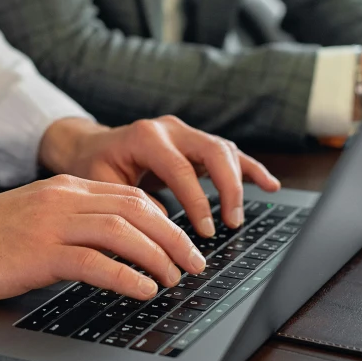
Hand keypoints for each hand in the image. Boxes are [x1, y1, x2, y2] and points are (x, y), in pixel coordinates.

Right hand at [0, 176, 205, 301]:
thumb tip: (111, 245)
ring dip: (159, 256)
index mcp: (65, 189)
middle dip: (174, 237)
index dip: (165, 220)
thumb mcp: (34, 216)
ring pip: (123, 232)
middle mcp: (63, 199)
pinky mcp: (39, 253)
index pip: (130, 196)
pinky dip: (128, 276)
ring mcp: (51, 224)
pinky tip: (144, 290)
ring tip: (177, 279)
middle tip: (195, 263)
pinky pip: (95, 262)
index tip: (182, 241)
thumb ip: (71, 221)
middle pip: (137, 209)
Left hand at [39, 115, 279, 234]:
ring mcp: (185, 133)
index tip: (205, 231)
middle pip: (212, 151)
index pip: (181, 169)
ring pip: (224, 150)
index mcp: (145, 137)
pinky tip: (270, 185)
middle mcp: (170, 129)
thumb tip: (161, 229)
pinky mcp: (196, 142)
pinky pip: (229, 153)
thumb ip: (130, 202)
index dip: (197, 202)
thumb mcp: (101, 184)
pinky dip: (250, 169)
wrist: (92, 146)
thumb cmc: (94, 166)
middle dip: (227, 188)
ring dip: (239, 183)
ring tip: (237, 217)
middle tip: (231, 223)